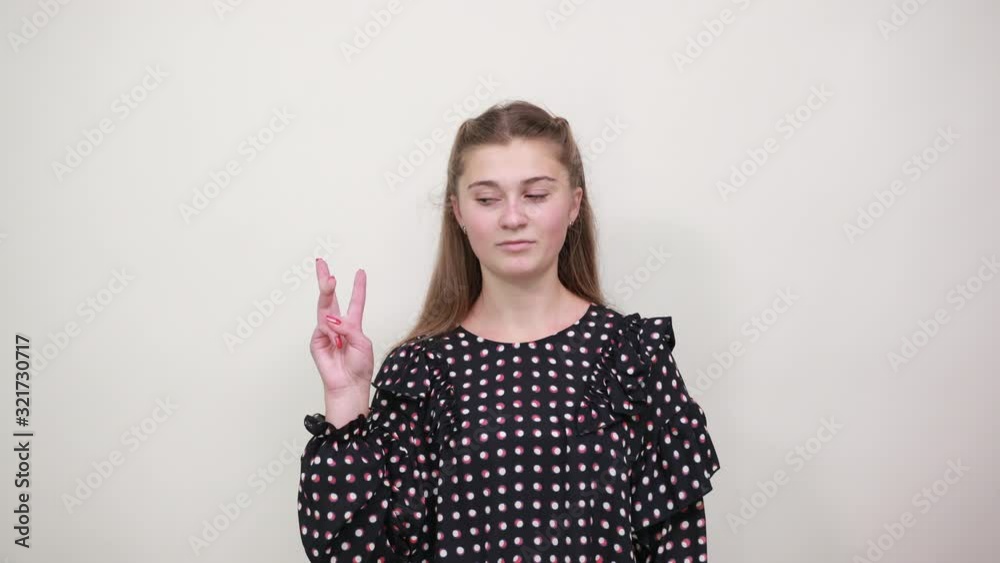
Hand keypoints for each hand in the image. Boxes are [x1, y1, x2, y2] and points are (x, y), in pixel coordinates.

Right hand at [309, 259, 374, 395]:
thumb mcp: (362, 343)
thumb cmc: (360, 366)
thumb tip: (331, 319)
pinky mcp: (316, 341)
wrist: (349, 385)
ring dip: (327, 290)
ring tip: (330, 278)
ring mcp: (325, 332)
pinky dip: (331, 332)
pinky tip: (337, 342)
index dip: (358, 287)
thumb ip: (349, 327)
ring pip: (324, 307)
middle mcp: (338, 325)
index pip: (355, 302)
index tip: (361, 272)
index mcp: (353, 324)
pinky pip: (323, 328)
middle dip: (325, 280)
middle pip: (330, 298)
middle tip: (321, 263)